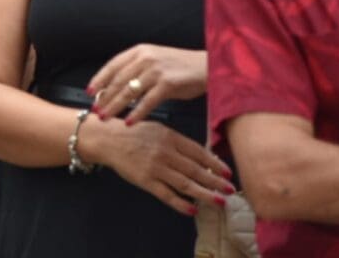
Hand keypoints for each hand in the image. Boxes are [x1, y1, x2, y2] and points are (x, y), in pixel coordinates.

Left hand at [87, 45, 206, 123]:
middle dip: (104, 97)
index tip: (89, 91)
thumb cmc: (181, 67)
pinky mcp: (168, 83)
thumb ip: (136, 71)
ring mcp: (156, 70)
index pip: (113, 65)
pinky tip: (130, 122)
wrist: (208, 67)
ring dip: (115, 106)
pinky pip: (147, 102)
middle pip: (118, 80)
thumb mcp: (155, 61)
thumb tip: (116, 88)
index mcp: (140, 51)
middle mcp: (145, 58)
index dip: (99, 79)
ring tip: (106, 117)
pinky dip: (137, 113)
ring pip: (129, 91)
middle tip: (95, 110)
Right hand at [96, 118, 233, 215]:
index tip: (227, 172)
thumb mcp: (158, 129)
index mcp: (170, 137)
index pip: (198, 152)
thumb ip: (176, 141)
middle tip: (230, 190)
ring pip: (185, 184)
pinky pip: (166, 195)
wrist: (108, 138)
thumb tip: (199, 155)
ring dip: (205, 194)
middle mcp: (165, 152)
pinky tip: (193, 210)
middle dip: (215, 181)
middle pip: (195, 170)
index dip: (215, 163)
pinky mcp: (145, 180)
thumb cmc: (133, 132)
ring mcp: (155, 168)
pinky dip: (180, 204)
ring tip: (219, 201)